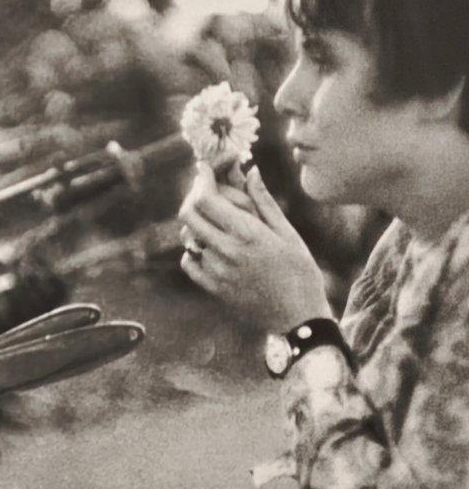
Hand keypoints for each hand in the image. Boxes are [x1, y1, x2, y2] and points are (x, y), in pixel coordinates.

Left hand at [178, 163, 331, 333]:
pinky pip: (189, 262)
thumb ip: (263, 201)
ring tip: (214, 220)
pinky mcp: (213, 289)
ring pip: (189, 237)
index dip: (201, 179)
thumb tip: (250, 171)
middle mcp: (227, 251)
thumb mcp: (287, 233)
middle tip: (204, 190)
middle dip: (193, 196)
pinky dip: (194, 249)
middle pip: (188, 214)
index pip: (206, 199)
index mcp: (248, 234)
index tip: (204, 169)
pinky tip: (211, 246)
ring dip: (196, 224)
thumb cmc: (300, 273)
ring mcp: (216, 272)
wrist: (299, 319)